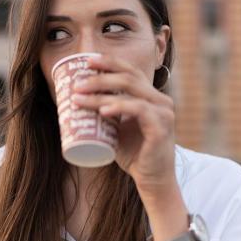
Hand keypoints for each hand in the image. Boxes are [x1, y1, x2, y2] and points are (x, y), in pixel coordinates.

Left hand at [72, 55, 176, 199]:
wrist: (151, 179)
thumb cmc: (133, 153)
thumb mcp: (117, 128)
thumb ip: (106, 112)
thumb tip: (77, 100)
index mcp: (150, 96)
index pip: (130, 71)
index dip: (110, 62)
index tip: (87, 60)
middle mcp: (160, 100)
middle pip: (128, 77)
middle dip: (100, 77)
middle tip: (77, 84)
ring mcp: (163, 112)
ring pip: (129, 92)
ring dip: (101, 93)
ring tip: (78, 98)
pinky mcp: (161, 127)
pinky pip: (138, 110)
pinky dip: (119, 107)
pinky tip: (103, 111)